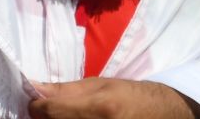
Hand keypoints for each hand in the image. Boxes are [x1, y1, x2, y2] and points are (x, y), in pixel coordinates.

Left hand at [29, 79, 199, 118]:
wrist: (166, 116)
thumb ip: (65, 90)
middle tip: (51, 111)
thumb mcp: (102, 85)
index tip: (36, 102)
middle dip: (47, 118)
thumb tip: (33, 88)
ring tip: (68, 116)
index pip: (50, 112)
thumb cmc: (133, 97)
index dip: (36, 106)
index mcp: (101, 109)